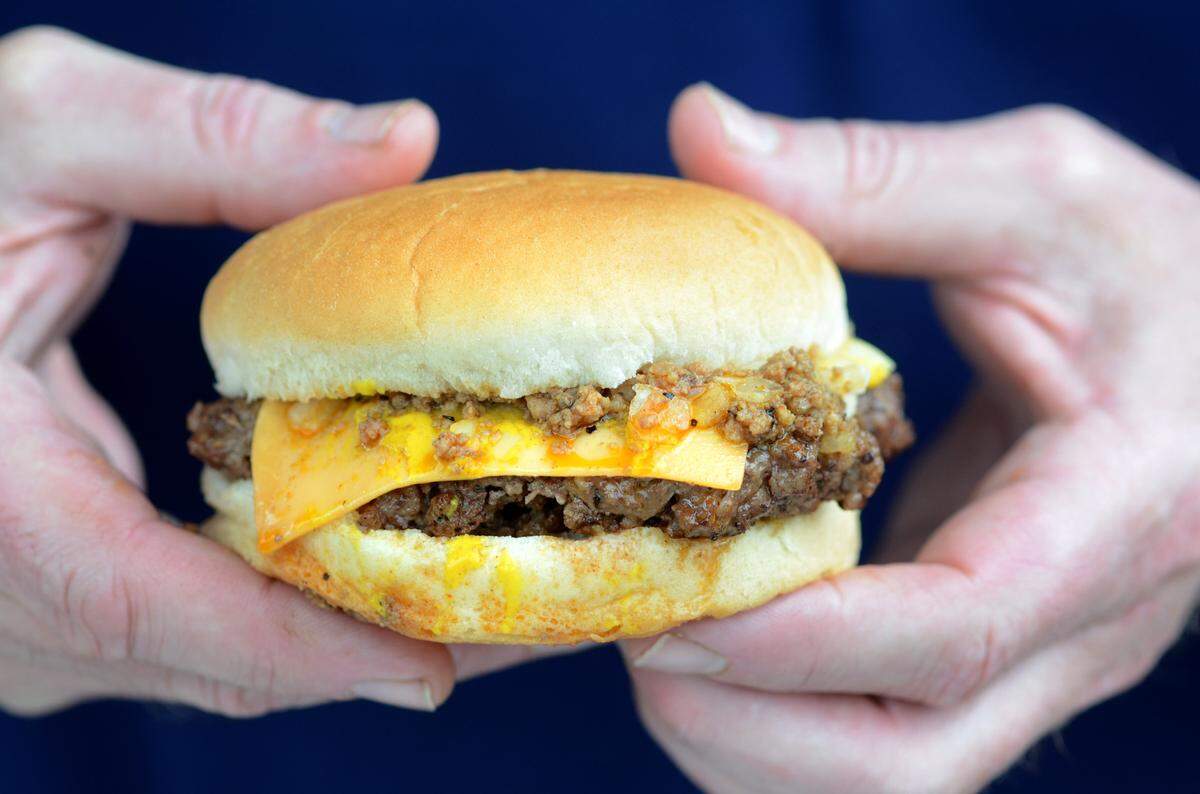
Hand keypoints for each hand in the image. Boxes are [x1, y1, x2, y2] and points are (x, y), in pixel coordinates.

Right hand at [0, 26, 466, 714]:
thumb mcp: (40, 132)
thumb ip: (216, 140)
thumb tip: (403, 139)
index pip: (159, 607)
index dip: (311, 644)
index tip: (443, 659)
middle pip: (205, 657)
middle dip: (364, 642)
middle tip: (510, 620)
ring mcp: (5, 613)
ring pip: (195, 663)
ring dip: (335, 638)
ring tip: (469, 605)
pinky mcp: (30, 601)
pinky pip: (173, 635)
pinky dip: (276, 617)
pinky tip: (366, 575)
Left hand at [623, 84, 1199, 792]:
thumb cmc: (1162, 268)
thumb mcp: (1036, 194)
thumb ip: (874, 175)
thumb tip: (697, 128)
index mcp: (1117, 510)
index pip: (954, 630)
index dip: (796, 641)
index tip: (661, 608)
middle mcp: (1086, 624)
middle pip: (909, 763)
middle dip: (748, 728)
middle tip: (633, 634)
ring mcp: (1045, 659)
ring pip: (892, 782)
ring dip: (752, 745)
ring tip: (653, 648)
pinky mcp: (1001, 660)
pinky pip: (883, 743)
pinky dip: (780, 726)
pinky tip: (713, 645)